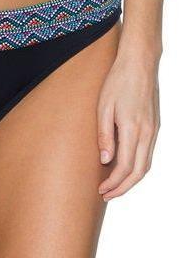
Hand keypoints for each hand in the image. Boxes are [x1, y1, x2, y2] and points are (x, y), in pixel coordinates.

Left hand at [96, 50, 159, 200]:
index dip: (113, 183)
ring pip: (146, 165)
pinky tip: (125, 166)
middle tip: (106, 194)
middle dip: (122, 188)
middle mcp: (147, 133)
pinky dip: (137, 166)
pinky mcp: (155, 126)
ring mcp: (154, 130)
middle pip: (138, 172)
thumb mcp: (103, 106)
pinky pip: (148, 153)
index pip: (124, 167)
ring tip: (114, 185)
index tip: (100, 189)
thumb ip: (105, 135)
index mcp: (133, 129)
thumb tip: (105, 161)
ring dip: (131, 179)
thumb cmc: (118, 81)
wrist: (140, 63)